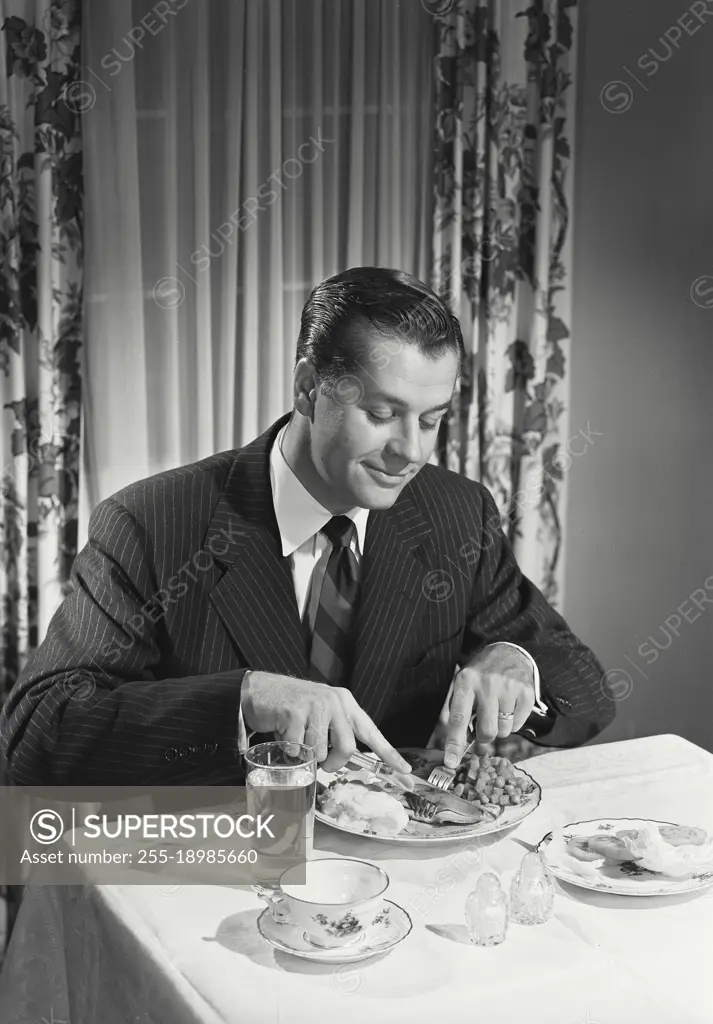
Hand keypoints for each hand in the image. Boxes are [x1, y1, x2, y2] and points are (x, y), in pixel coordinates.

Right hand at [241, 671, 411, 774]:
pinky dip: (288, 749)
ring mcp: (315, 706)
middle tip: (321, 762)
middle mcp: (335, 702)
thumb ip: (337, 731)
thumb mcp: (322, 713)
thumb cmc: (293, 706)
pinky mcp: (295, 713)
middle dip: (333, 763)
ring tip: (296, 738)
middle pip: (347, 749)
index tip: (406, 770)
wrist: (261, 689)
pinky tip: (283, 733)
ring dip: (305, 755)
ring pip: (319, 753)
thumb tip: (347, 761)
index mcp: (345, 703)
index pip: (371, 732)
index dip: (389, 753)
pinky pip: (296, 749)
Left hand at [443, 645, 534, 768]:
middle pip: (486, 731)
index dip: (454, 743)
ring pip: (503, 731)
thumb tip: (450, 735)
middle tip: (484, 725)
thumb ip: (452, 707)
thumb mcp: (462, 682)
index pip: (458, 718)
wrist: (509, 652)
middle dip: (484, 735)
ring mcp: (509, 688)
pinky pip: (518, 725)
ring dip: (500, 726)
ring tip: (498, 708)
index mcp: (466, 681)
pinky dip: (513, 721)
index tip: (451, 762)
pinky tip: (509, 704)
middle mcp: (487, 684)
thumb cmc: (481, 673)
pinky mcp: (526, 693)